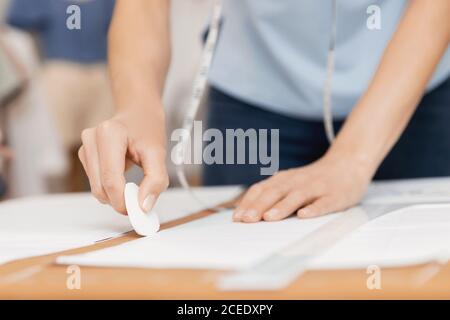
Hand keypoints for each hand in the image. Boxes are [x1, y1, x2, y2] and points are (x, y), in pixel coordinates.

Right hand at [79, 107, 168, 214]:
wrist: (138, 112)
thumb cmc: (147, 129)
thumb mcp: (159, 153)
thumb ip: (155, 180)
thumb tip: (144, 206)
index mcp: (109, 133)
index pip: (111, 179)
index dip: (123, 201)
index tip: (138, 210)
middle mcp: (91, 138)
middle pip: (100, 187)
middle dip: (119, 200)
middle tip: (139, 202)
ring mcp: (84, 146)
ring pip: (96, 188)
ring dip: (114, 195)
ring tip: (133, 185)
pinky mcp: (84, 155)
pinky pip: (95, 183)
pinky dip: (110, 188)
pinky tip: (122, 178)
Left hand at [233, 153, 371, 221]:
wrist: (347, 164)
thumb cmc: (313, 179)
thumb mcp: (289, 183)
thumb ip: (271, 194)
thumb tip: (246, 212)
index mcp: (283, 179)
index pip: (261, 190)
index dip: (248, 203)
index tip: (236, 217)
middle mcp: (296, 182)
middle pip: (275, 193)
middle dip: (259, 206)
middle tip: (246, 220)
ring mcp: (316, 187)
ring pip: (297, 197)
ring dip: (282, 207)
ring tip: (269, 218)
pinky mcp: (334, 195)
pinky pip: (323, 203)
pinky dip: (314, 209)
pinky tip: (304, 215)